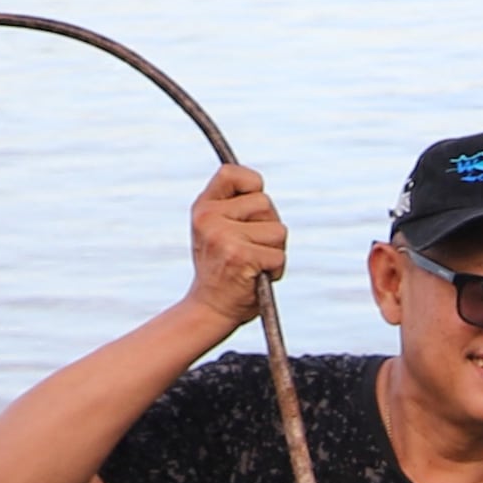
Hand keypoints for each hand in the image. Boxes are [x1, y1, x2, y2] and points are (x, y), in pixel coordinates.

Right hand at [187, 163, 287, 326]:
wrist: (210, 310)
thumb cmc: (221, 270)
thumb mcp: (216, 230)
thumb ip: (233, 206)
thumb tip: (259, 184)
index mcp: (203, 207)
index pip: (232, 173)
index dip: (252, 183)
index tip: (254, 207)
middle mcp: (209, 217)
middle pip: (266, 203)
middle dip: (269, 227)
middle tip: (251, 249)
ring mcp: (224, 236)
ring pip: (278, 230)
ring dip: (275, 251)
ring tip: (253, 265)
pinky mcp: (241, 256)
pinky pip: (279, 255)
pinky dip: (276, 270)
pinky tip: (256, 278)